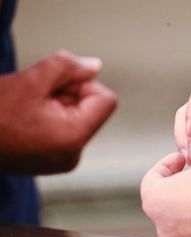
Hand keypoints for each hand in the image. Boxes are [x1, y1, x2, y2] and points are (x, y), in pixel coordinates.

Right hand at [0, 50, 116, 173]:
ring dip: (59, 104)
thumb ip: (69, 67)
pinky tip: (29, 119)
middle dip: (68, 95)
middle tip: (37, 96)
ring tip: (29, 109)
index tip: (57, 85)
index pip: (107, 100)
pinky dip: (54, 118)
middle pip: (92, 108)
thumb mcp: (31, 80)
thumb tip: (96, 66)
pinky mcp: (56, 162)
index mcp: (73, 138)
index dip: (85, 84)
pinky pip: (68, 130)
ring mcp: (65, 161)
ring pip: (79, 117)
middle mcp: (74, 155)